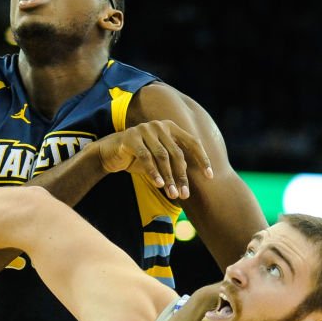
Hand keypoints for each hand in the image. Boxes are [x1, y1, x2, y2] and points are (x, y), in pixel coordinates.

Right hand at [96, 120, 212, 200]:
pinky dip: (153, 172)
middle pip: (177, 153)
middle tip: (184, 195)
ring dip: (168, 177)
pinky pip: (146, 156)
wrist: (111, 153)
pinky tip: (158, 184)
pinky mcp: (131, 137)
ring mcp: (145, 129)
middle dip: (181, 176)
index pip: (192, 142)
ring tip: (172, 193)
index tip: (210, 176)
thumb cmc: (139, 157)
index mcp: (171, 128)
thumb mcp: (160, 162)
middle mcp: (160, 125)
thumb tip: (187, 179)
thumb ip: (174, 165)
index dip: (202, 159)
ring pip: (162, 156)